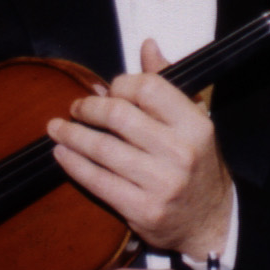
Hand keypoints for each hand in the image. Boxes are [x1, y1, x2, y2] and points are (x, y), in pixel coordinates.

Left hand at [47, 38, 233, 258]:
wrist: (211, 222)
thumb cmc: (198, 166)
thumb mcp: (193, 122)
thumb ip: (168, 84)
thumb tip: (147, 47)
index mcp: (195, 125)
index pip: (147, 88)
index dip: (120, 84)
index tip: (108, 90)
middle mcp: (181, 152)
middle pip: (119, 115)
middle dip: (88, 108)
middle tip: (76, 108)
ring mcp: (162, 184)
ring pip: (102, 148)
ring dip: (72, 134)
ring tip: (58, 128)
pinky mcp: (143, 210)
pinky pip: (97, 181)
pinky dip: (74, 164)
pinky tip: (63, 154)